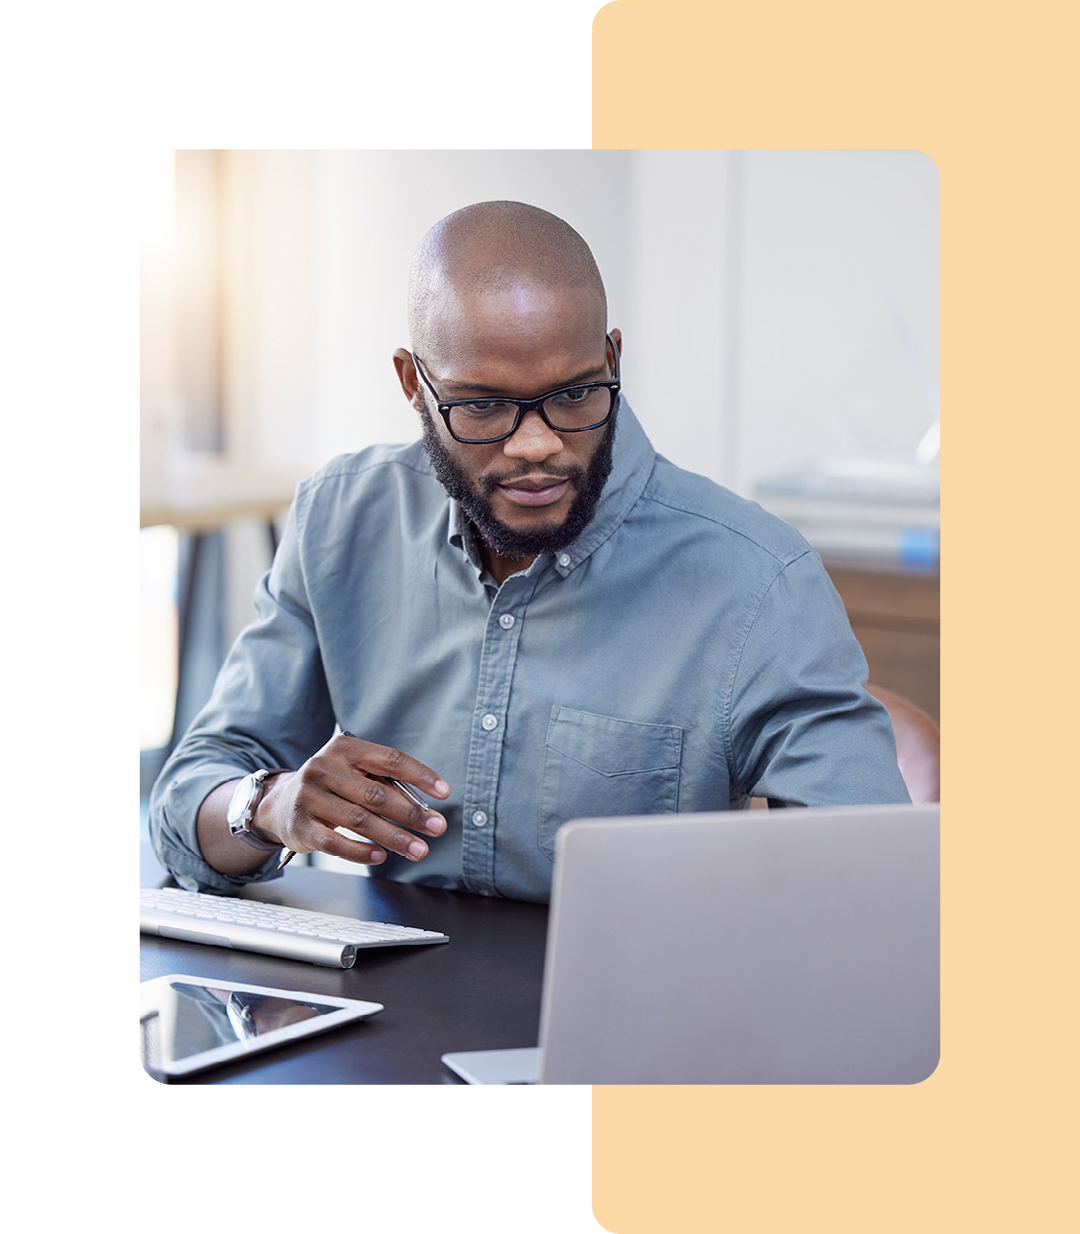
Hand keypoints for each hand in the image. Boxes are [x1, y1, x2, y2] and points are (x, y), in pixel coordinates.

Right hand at [254, 733, 449, 866]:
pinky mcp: (301, 826)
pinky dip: (361, 852)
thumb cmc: (331, 785)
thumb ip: (385, 783)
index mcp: (344, 749)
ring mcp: (310, 797)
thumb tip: (425, 807)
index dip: (420, 775)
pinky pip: (336, 843)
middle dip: (412, 813)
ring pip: (360, 820)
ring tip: (418, 849)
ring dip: (394, 837)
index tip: (444, 792)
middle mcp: (324, 768)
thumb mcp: (354, 772)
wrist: (280, 802)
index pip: (390, 759)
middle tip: (437, 826)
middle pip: (377, 793)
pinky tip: (381, 856)